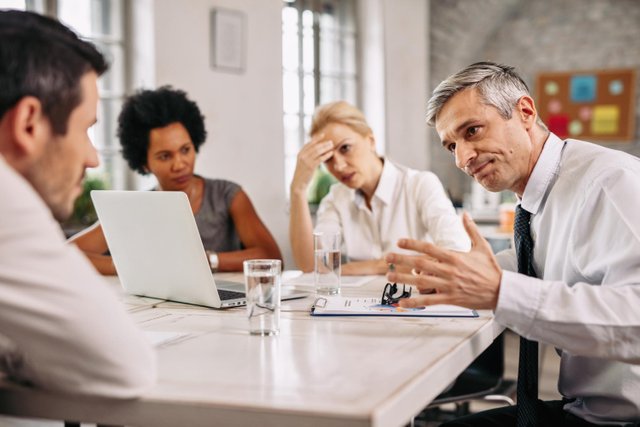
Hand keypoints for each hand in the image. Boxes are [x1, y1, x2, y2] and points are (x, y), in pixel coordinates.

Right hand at [290, 134, 333, 193]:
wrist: (298, 184)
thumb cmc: (302, 174)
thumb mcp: (303, 163)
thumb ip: (307, 156)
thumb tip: (316, 150)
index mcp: (300, 153)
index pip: (309, 143)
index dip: (316, 138)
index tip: (323, 135)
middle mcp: (302, 156)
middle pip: (315, 146)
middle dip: (323, 143)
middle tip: (331, 141)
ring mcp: (306, 161)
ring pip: (318, 151)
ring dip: (326, 147)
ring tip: (332, 145)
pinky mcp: (310, 166)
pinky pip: (320, 158)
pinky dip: (326, 155)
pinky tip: (331, 153)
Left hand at [384, 213, 501, 309]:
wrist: (502, 291)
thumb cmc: (491, 270)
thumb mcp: (482, 246)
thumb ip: (471, 230)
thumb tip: (465, 214)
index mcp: (454, 257)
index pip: (429, 248)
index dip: (412, 244)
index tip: (399, 241)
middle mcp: (449, 270)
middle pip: (420, 263)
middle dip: (402, 260)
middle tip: (387, 257)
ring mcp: (449, 285)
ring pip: (421, 282)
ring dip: (403, 279)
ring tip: (389, 276)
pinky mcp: (451, 299)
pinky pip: (429, 301)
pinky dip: (414, 302)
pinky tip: (402, 303)